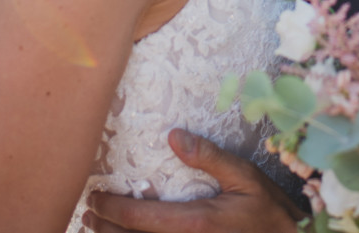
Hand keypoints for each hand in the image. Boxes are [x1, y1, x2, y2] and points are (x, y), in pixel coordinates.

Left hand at [82, 129, 304, 232]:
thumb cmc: (269, 212)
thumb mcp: (246, 177)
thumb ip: (210, 157)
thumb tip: (174, 136)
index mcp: (195, 223)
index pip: (140, 217)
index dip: (111, 208)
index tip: (94, 198)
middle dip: (104, 229)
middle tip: (89, 215)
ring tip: (99, 229)